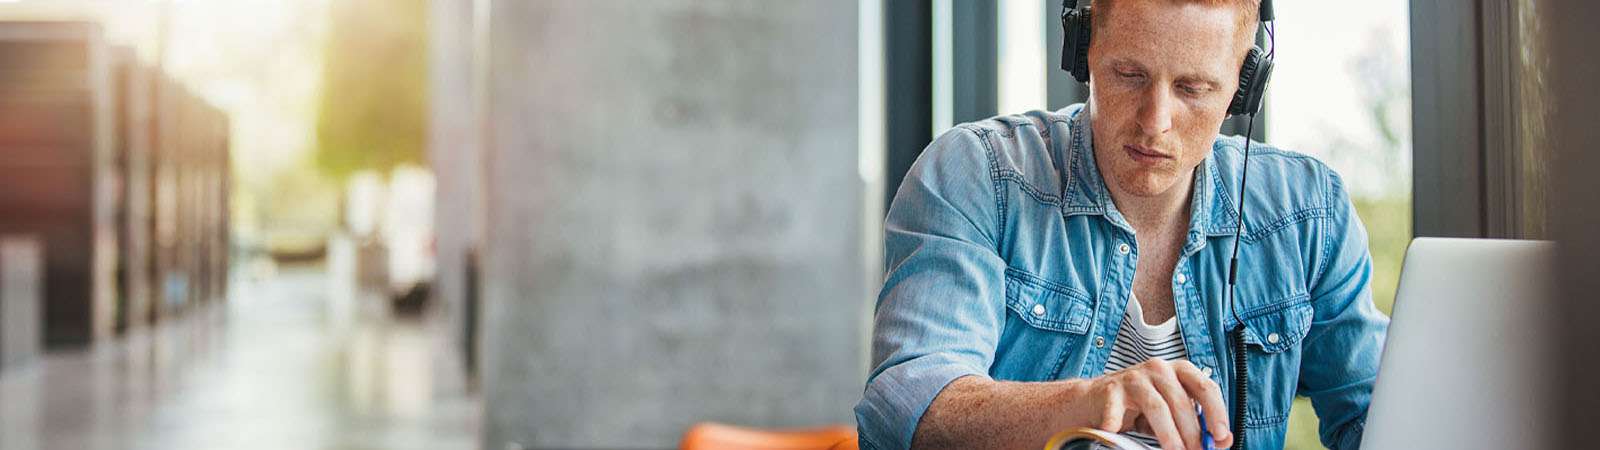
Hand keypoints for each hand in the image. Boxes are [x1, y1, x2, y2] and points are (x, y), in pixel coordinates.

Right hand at [1075, 359, 1232, 449]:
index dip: (1217, 411)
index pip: (1205, 387)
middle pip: (1181, 401)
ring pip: (1157, 407)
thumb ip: (1194, 423)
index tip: (1221, 435)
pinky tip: (1117, 432)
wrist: (1093, 401)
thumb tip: (1222, 441)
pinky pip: (1118, 410)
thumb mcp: (1170, 413)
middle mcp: (1158, 369)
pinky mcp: (1111, 389)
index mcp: (1177, 371)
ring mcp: (1134, 378)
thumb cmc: (1136, 407)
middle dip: (1193, 431)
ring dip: (1169, 434)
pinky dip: (1118, 423)